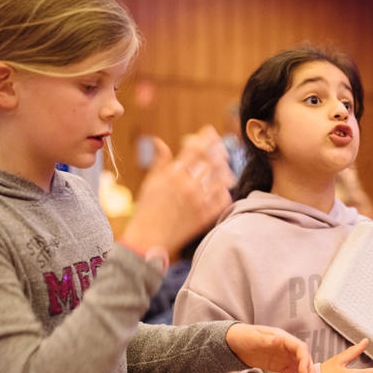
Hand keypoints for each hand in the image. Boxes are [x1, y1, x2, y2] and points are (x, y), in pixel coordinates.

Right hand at [122, 126, 233, 257]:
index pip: (195, 149)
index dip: (205, 138)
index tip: (210, 132)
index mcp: (172, 175)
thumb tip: (159, 141)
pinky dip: (225, 192)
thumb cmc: (146, 211)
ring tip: (226, 169)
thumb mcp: (150, 183)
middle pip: (211, 162)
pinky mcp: (204, 217)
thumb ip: (159, 162)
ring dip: (224, 171)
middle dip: (219, 152)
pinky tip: (224, 189)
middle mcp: (187, 186)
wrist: (147, 240)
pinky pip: (222, 200)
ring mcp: (198, 202)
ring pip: (220, 180)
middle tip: (223, 149)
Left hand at [226, 323, 316, 372]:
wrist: (235, 343)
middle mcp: (288, 348)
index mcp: (283, 339)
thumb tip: (280, 339)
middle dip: (310, 372)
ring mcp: (285, 358)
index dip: (305, 360)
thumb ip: (267, 339)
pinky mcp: (281, 367)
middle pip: (304, 360)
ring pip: (301, 369)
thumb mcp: (254, 337)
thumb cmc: (245, 336)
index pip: (300, 348)